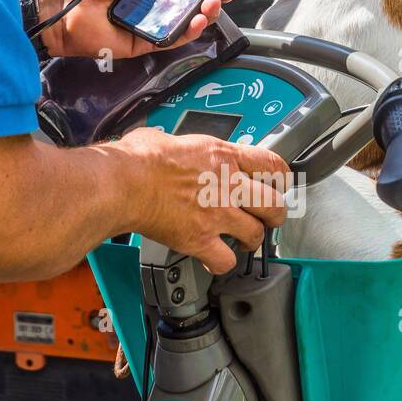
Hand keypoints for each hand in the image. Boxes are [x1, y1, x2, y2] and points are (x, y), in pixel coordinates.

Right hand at [112, 128, 289, 273]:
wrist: (122, 182)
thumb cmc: (137, 158)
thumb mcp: (169, 138)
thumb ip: (184, 149)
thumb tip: (173, 150)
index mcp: (222, 156)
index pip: (272, 164)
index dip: (280, 177)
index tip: (276, 184)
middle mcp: (227, 185)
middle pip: (274, 205)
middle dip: (274, 214)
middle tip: (267, 218)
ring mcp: (217, 214)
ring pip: (256, 234)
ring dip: (251, 240)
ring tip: (242, 241)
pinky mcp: (200, 239)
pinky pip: (225, 260)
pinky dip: (220, 262)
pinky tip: (213, 258)